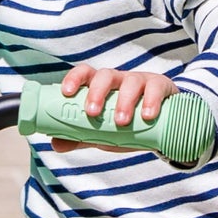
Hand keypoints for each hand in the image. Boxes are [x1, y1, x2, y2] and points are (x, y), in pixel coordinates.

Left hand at [48, 65, 177, 152]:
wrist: (161, 127)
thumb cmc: (125, 124)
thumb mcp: (101, 132)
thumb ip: (81, 136)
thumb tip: (56, 144)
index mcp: (100, 86)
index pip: (85, 74)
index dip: (73, 78)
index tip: (66, 92)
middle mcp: (118, 80)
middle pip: (105, 75)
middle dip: (97, 92)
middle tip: (92, 112)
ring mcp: (140, 81)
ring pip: (130, 82)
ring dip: (124, 101)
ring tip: (121, 122)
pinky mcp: (161, 86)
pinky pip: (155, 88)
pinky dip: (151, 101)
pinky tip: (147, 115)